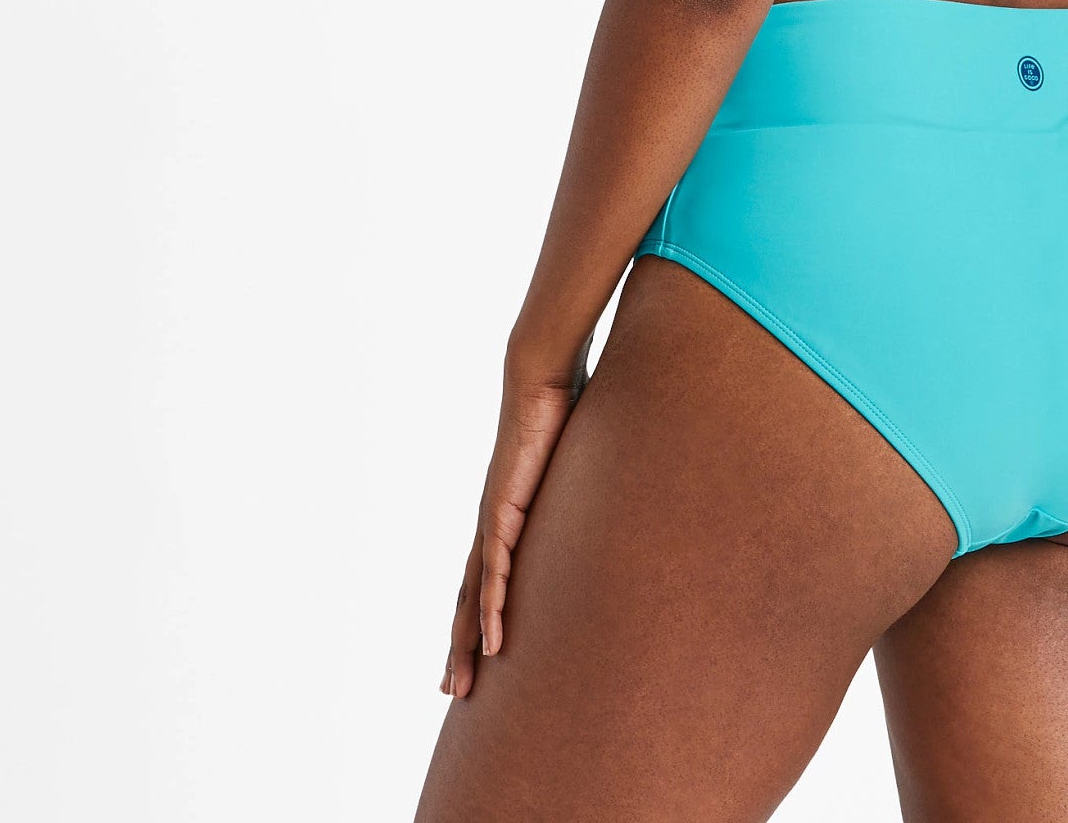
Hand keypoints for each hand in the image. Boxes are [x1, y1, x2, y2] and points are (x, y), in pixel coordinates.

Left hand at [441, 356, 586, 700]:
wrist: (539, 377)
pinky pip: (494, 570)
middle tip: (452, 691)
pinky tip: (491, 641)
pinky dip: (490, 609)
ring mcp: (493, 519)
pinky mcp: (502, 510)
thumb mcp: (574, 463)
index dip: (476, 618)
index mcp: (504, 516)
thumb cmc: (558, 408)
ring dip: (465, 642)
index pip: (483, 578)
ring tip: (460, 684)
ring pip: (473, 595)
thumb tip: (614, 484)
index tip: (473, 657)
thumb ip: (583, 482)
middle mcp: (491, 524)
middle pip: (468, 598)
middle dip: (458, 646)